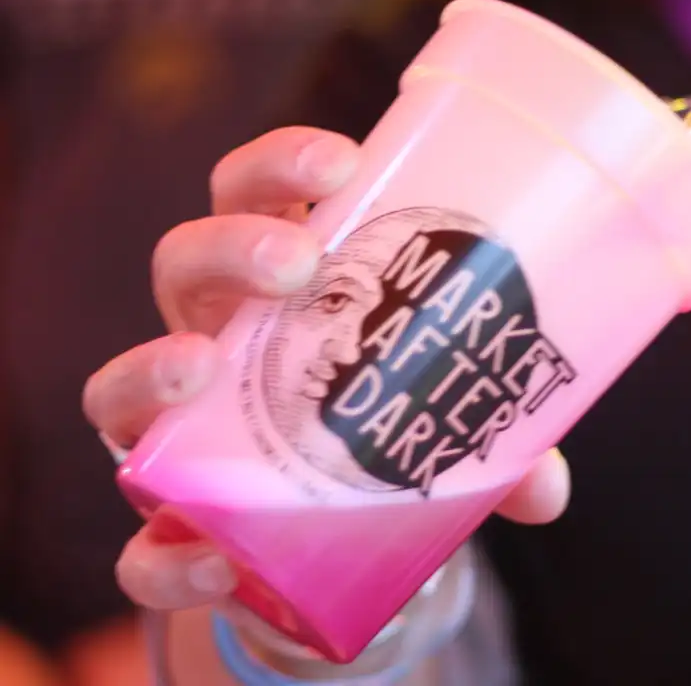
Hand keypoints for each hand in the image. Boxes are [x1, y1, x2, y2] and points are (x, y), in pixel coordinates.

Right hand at [82, 127, 571, 610]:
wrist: (334, 549)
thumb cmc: (386, 435)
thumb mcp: (449, 424)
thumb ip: (501, 448)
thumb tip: (546, 485)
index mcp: (280, 290)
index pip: (254, 196)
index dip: (280, 165)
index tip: (343, 160)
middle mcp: (214, 342)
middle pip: (184, 262)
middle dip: (231, 246)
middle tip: (301, 263)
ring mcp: (176, 431)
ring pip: (117, 383)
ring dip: (151, 366)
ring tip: (200, 367)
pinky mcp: (169, 528)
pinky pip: (136, 548)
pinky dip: (162, 555)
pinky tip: (213, 557)